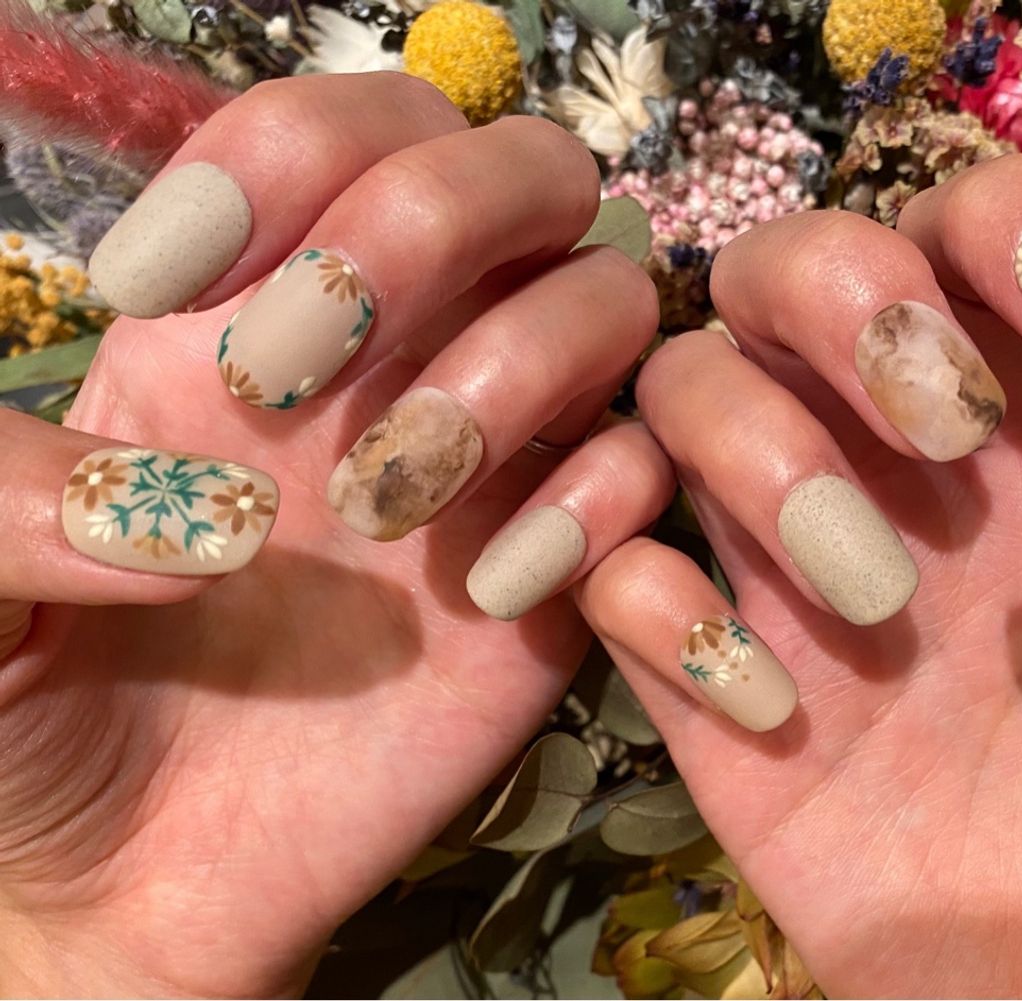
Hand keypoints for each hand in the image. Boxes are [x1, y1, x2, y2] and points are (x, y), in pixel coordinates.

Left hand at [0, 74, 672, 995]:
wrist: (120, 890)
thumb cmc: (22, 716)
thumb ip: (18, 494)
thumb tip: (222, 517)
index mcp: (254, 311)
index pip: (349, 126)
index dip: (288, 151)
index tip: (161, 286)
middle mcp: (402, 361)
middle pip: (523, 173)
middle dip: (430, 225)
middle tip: (290, 372)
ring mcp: (496, 469)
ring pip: (610, 301)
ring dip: (519, 365)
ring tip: (387, 500)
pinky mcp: (559, 587)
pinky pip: (644, 477)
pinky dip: (597, 506)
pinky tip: (488, 594)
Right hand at [577, 155, 1021, 995]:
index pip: (971, 242)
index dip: (996, 231)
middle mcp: (897, 486)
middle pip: (786, 276)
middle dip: (837, 298)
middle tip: (936, 430)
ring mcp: (792, 588)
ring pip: (679, 401)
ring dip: (743, 448)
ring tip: (869, 600)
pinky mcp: (714, 706)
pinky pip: (618, 586)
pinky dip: (654, 609)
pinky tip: (773, 719)